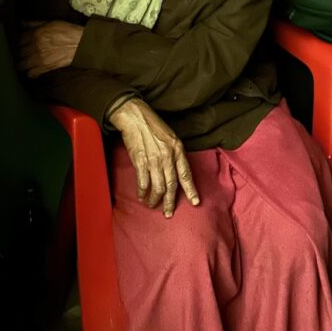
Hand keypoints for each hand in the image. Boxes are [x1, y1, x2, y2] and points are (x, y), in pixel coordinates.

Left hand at [19, 20, 83, 77]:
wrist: (80, 43)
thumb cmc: (67, 31)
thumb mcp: (50, 23)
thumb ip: (35, 23)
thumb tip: (22, 23)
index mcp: (35, 34)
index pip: (19, 39)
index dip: (21, 41)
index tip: (23, 43)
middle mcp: (35, 46)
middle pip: (19, 52)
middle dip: (21, 52)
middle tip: (24, 52)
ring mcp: (39, 58)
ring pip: (22, 64)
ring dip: (22, 63)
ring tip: (25, 62)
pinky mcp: (45, 68)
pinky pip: (31, 73)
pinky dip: (30, 73)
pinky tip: (32, 70)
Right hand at [110, 99, 199, 217]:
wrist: (136, 117)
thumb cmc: (154, 126)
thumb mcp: (171, 138)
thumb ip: (175, 155)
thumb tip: (176, 171)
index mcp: (178, 150)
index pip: (186, 174)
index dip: (191, 190)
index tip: (195, 202)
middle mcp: (168, 157)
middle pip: (172, 185)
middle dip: (170, 202)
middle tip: (168, 213)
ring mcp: (154, 160)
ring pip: (158, 187)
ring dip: (155, 199)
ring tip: (152, 205)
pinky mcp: (140, 161)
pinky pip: (143, 182)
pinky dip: (143, 192)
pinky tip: (142, 196)